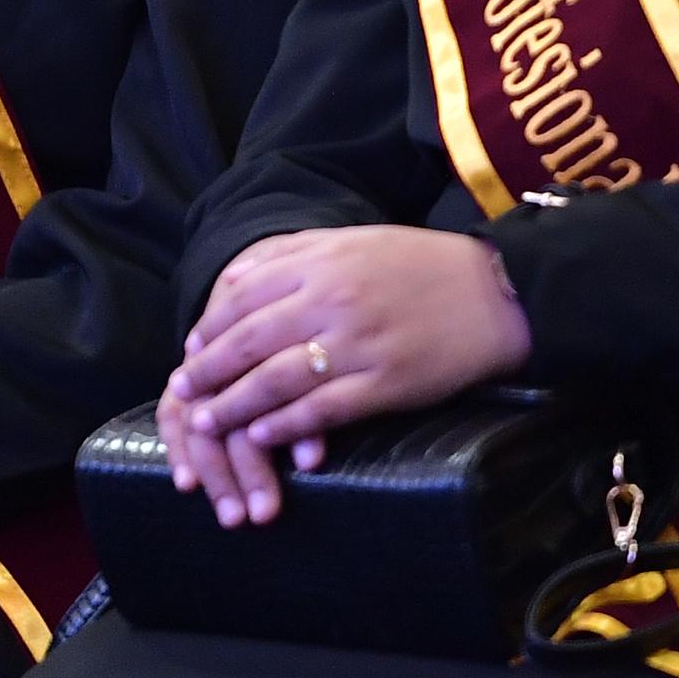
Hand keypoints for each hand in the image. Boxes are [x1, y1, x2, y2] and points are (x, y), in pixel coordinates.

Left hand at [161, 227, 530, 520]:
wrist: (497, 292)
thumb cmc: (421, 265)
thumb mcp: (354, 241)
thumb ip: (293, 252)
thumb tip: (235, 274)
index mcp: (322, 262)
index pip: (243, 296)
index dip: (209, 328)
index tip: (190, 350)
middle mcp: (332, 300)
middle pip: (249, 342)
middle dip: (207, 372)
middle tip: (182, 393)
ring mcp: (358, 345)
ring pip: (275, 380)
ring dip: (232, 406)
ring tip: (206, 423)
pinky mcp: (384, 384)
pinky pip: (321, 410)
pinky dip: (283, 426)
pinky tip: (260, 436)